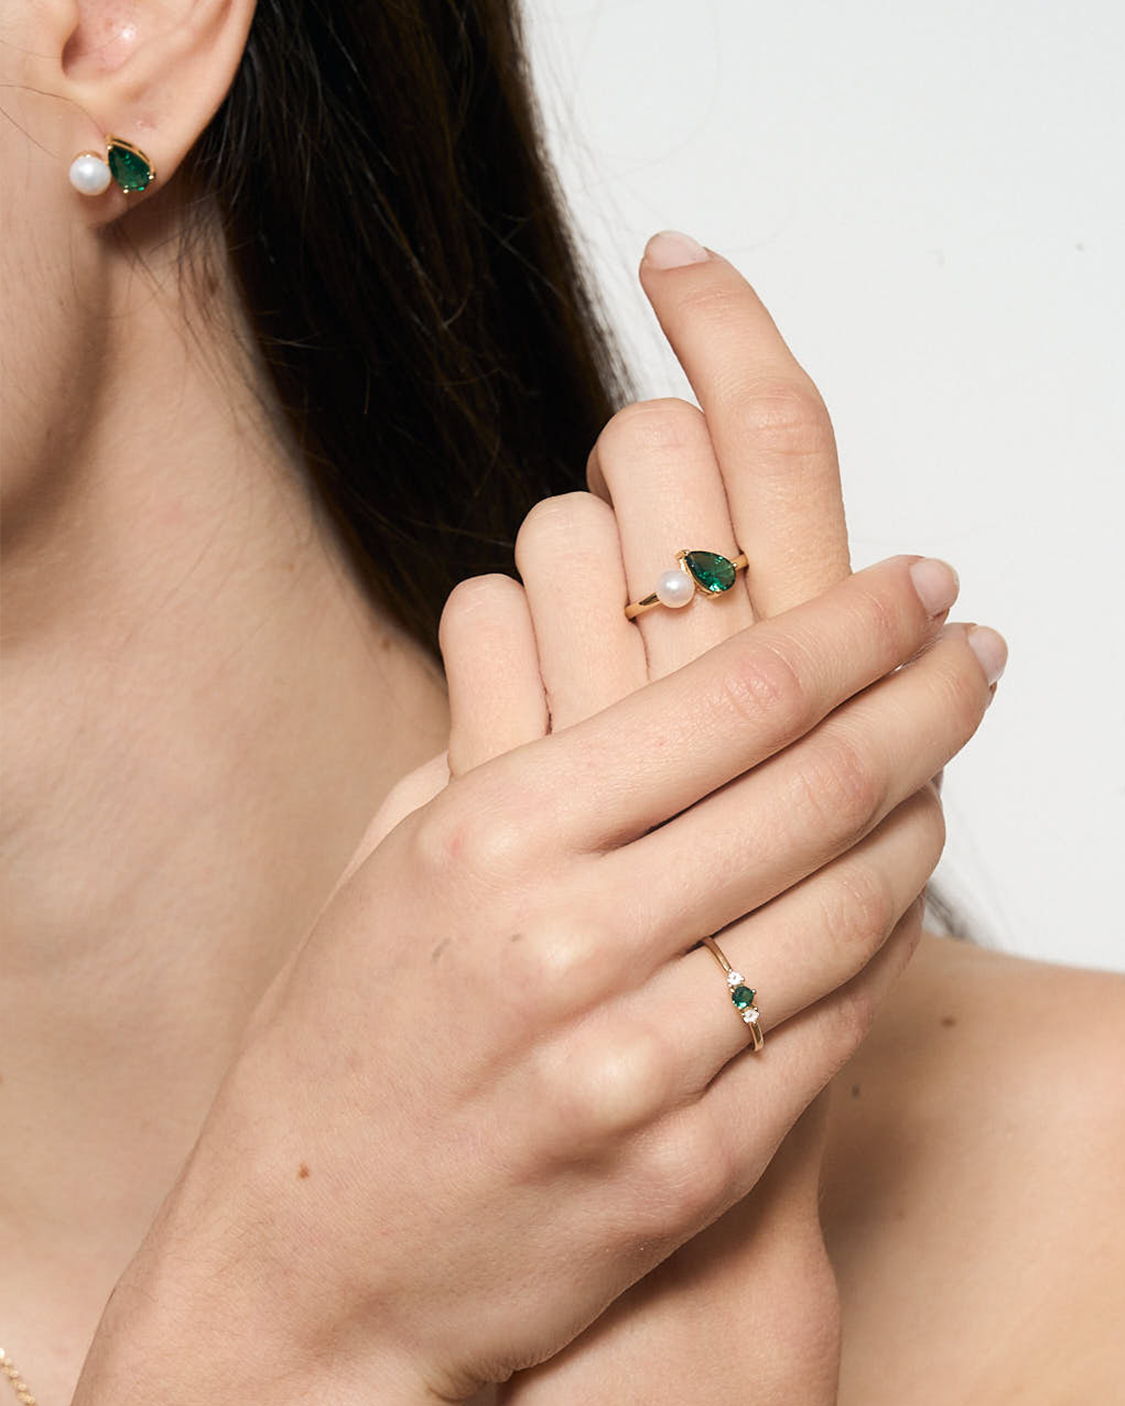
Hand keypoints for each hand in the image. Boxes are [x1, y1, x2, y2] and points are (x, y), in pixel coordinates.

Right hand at [434, 235, 981, 1401]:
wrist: (311, 1250)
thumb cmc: (349, 1035)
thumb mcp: (403, 850)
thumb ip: (517, 737)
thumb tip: (642, 648)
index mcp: (494, 833)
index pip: (740, 694)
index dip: (860, 625)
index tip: (921, 583)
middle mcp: (568, 939)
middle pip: (821, 785)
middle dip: (929, 698)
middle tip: (978, 650)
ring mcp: (632, 1065)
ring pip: (849, 908)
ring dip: (921, 819)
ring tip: (945, 762)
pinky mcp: (681, 1171)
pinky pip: (830, 1029)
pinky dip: (881, 945)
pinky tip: (896, 890)